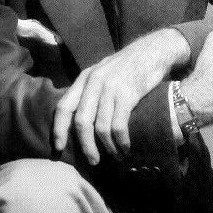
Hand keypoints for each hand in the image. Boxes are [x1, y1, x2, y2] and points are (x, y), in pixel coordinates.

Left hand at [52, 28, 189, 164]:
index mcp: (84, 79)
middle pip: (81, 122)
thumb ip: (91, 91)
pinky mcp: (127, 95)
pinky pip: (118, 126)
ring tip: (116, 156)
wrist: (154, 51)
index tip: (59, 149)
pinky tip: (125, 147)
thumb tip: (80, 120)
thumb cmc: (129, 67)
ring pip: (100, 128)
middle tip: (93, 161)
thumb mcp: (104, 73)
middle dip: (86, 146)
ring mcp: (110, 88)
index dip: (58, 130)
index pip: (63, 107)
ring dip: (108, 147)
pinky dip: (120, 142)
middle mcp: (94, 83)